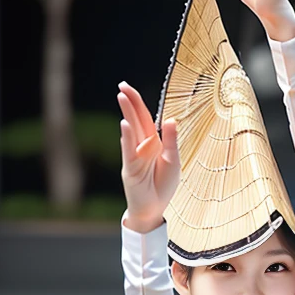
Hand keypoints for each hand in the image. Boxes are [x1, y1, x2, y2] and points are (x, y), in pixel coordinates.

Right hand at [117, 82, 179, 232]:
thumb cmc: (162, 186)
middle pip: (136, 120)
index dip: (138, 104)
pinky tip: (125, 125)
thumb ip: (172, 141)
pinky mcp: (131, 169)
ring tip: (122, 97)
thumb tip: (171, 119)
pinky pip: (129, 151)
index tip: (128, 88)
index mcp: (153, 143)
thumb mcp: (173, 161)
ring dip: (127, 114)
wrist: (153, 209)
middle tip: (121, 85)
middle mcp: (142, 147)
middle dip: (130, 103)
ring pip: (132, 132)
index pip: (145, 119)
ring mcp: (134, 156)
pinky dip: (127, 138)